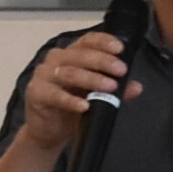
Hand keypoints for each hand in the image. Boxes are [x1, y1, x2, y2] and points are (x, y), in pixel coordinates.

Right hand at [14, 33, 135, 154]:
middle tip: (120, 70)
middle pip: (79, 55)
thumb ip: (116, 90)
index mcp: (72, 54)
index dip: (103, 42)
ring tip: (109, 86)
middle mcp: (56, 60)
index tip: (120, 48)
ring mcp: (44, 75)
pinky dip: (70, 100)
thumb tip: (136, 87)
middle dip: (102, 61)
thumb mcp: (97, 96)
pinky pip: (54, 95)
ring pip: (69, 73)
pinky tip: (84, 105)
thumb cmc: (71, 107)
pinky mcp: (36, 93)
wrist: (48, 130)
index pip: (87, 41)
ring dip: (91, 79)